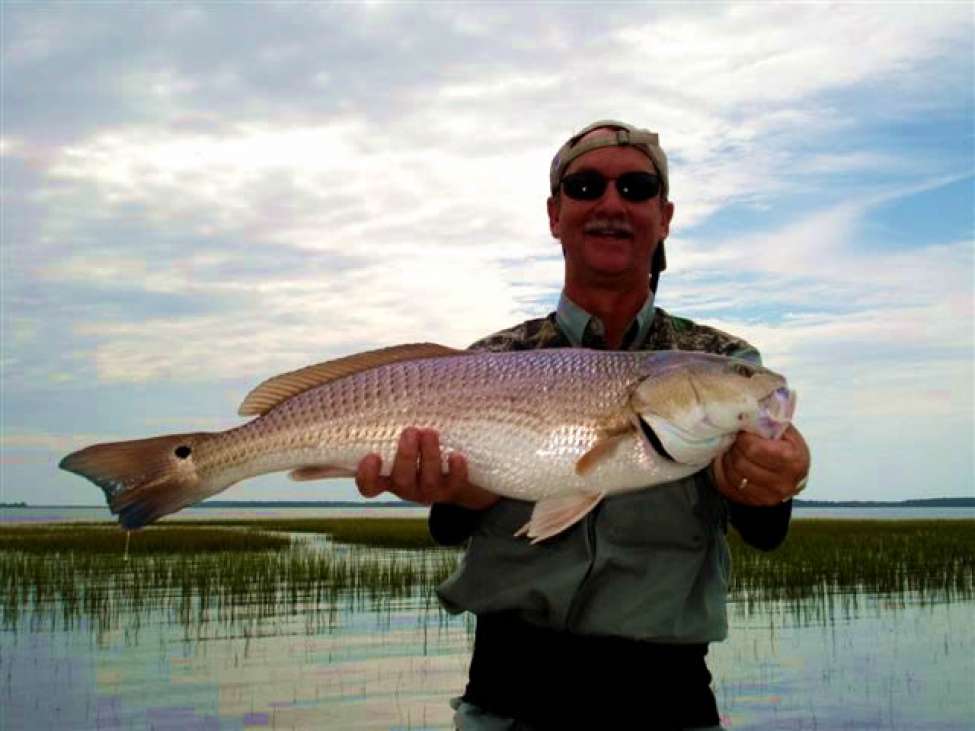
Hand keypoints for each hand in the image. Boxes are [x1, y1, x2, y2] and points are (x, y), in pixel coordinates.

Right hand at [355, 427, 499, 509]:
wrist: (451, 472)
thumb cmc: (417, 446)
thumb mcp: (400, 437)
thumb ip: (392, 422)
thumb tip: (388, 380)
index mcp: (387, 476)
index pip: (369, 484)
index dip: (367, 475)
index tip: (372, 456)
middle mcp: (406, 486)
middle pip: (401, 480)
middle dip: (406, 456)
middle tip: (410, 431)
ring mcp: (430, 490)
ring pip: (427, 481)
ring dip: (429, 456)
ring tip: (430, 432)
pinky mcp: (452, 488)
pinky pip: (454, 483)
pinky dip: (456, 470)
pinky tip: (457, 455)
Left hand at [711, 424, 809, 505]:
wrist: (792, 475)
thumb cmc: (787, 447)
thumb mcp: (786, 431)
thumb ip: (771, 421)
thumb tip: (751, 407)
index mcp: (793, 461)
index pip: (754, 448)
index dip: (744, 438)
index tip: (743, 432)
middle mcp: (782, 483)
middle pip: (741, 462)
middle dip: (734, 448)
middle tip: (735, 440)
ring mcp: (767, 497)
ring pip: (732, 475)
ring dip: (727, 459)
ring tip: (732, 449)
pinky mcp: (752, 503)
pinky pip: (727, 486)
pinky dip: (723, 472)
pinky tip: (727, 462)